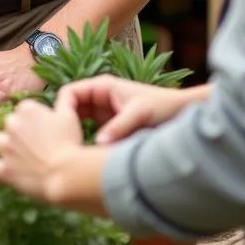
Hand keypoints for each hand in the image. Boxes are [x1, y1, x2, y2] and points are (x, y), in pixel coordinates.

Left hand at [0, 97, 84, 203]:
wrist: (65, 173)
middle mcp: (12, 124)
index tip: (44, 130)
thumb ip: (64, 99)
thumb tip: (64, 92)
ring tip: (19, 156)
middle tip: (36, 145)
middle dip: (20, 132)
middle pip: (10, 124)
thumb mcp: (69, 115)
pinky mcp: (3, 168)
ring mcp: (5, 146)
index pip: (24, 110)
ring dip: (4, 146)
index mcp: (26, 108)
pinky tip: (6, 170)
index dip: (34, 120)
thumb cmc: (69, 143)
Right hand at [55, 75, 208, 142]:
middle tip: (62, 148)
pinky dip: (88, 143)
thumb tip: (98, 143)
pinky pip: (92, 134)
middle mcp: (100, 97)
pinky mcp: (113, 127)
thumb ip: (119, 126)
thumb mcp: (139, 114)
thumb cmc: (163, 106)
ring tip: (72, 155)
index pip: (68, 93)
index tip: (62, 132)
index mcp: (102, 86)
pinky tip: (87, 158)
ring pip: (80, 124)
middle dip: (66, 126)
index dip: (61, 110)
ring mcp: (105, 112)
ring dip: (76, 136)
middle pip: (71, 110)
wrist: (183, 114)